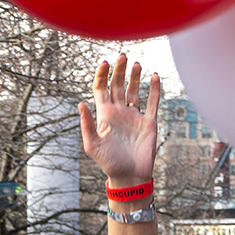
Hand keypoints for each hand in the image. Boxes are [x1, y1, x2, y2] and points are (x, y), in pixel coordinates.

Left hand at [80, 53, 159, 188]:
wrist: (129, 178)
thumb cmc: (109, 164)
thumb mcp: (93, 146)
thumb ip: (87, 125)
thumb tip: (81, 104)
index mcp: (105, 116)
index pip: (101, 89)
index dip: (102, 75)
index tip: (105, 63)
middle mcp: (119, 113)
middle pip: (118, 85)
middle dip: (119, 70)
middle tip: (122, 56)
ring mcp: (134, 116)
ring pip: (134, 90)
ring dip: (135, 77)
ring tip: (136, 64)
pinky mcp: (149, 123)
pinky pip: (152, 102)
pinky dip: (154, 89)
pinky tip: (154, 76)